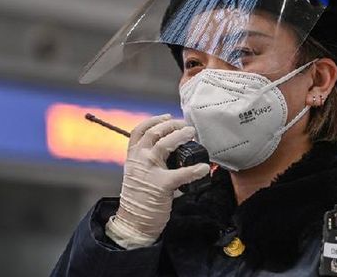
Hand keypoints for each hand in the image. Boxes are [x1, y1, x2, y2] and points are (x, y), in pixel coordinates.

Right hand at [105, 114, 209, 248]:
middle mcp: (139, 159)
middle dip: (172, 125)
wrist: (134, 220)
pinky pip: (181, 174)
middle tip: (186, 127)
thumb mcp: (136, 172)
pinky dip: (194, 170)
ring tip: (192, 134)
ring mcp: (150, 170)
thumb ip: (147, 160)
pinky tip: (203, 168)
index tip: (167, 117)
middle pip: (155, 132)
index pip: (140, 130)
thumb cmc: (138, 197)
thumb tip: (169, 151)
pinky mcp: (162, 185)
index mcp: (133, 156)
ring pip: (165, 144)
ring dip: (181, 136)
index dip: (154, 120)